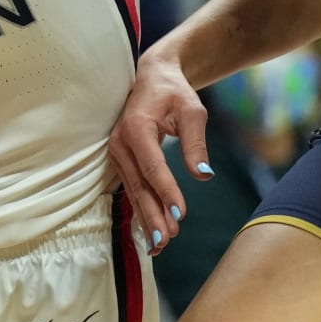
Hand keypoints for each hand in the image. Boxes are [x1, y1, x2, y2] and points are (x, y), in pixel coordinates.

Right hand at [109, 49, 211, 255]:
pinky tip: (150, 231)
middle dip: (152, 214)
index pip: (152, 165)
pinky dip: (142, 209)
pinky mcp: (121, 160)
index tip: (180, 213)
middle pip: (139, 184)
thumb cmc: (174, 92)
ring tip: (160, 243)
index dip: (166, 190)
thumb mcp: (192, 110)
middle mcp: (121, 142)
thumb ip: (196, 143)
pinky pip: (133, 187)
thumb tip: (204, 176)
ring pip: (134, 190)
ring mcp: (117, 152)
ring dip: (147, 217)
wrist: (153, 78)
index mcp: (136, 127)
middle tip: (166, 240)